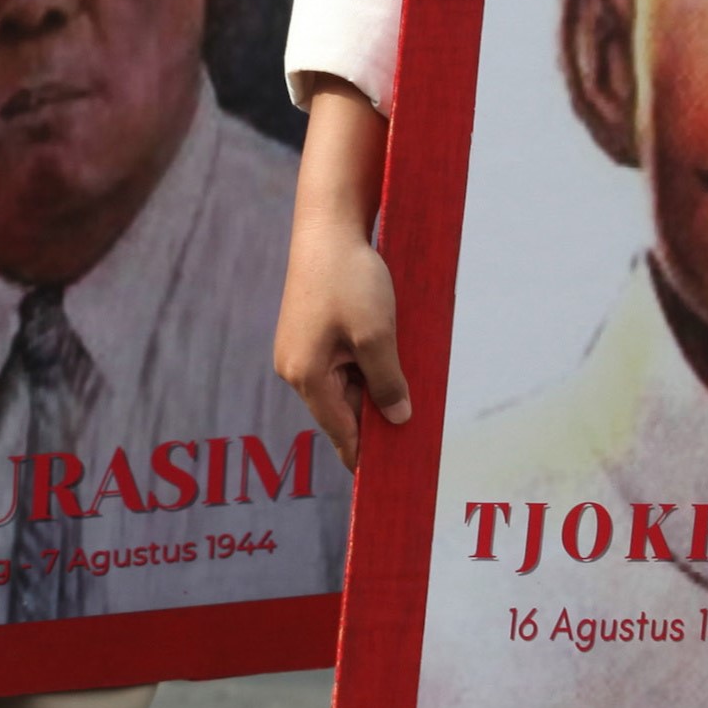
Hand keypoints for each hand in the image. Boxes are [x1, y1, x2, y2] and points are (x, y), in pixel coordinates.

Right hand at [274, 217, 406, 470]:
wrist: (328, 228)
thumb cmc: (350, 279)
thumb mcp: (377, 336)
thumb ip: (387, 383)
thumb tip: (397, 419)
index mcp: (306, 376)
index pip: (339, 432)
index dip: (365, 456)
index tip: (388, 479)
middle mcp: (296, 368)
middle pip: (341, 412)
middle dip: (374, 420)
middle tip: (412, 437)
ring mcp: (301, 350)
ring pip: (344, 386)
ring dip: (374, 389)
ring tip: (407, 393)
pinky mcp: (311, 332)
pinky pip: (342, 364)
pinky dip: (366, 368)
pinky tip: (391, 362)